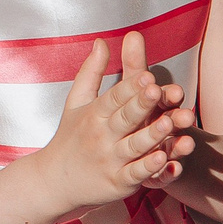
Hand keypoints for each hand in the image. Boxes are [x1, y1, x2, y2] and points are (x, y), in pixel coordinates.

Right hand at [35, 31, 194, 213]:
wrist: (53, 180)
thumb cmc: (70, 136)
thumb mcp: (77, 101)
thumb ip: (92, 71)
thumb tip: (101, 40)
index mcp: (95, 113)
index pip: (114, 97)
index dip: (131, 87)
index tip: (147, 76)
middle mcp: (102, 135)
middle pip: (125, 117)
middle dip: (141, 104)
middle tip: (157, 91)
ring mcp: (110, 160)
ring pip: (135, 145)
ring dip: (152, 134)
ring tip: (168, 123)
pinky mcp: (118, 182)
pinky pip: (136, 174)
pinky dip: (149, 168)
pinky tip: (164, 159)